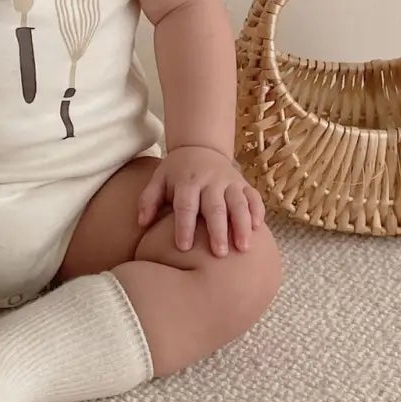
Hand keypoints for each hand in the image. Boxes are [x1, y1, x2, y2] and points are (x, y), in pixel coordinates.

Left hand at [136, 145, 264, 256]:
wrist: (201, 147)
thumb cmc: (177, 172)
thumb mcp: (158, 179)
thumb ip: (148, 200)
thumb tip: (141, 223)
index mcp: (187, 181)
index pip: (186, 205)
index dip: (184, 225)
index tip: (183, 247)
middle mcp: (210, 181)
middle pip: (215, 207)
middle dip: (218, 230)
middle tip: (219, 254)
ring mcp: (229, 182)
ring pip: (238, 203)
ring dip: (242, 224)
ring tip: (243, 248)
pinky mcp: (244, 183)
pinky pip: (253, 196)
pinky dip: (257, 211)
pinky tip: (259, 229)